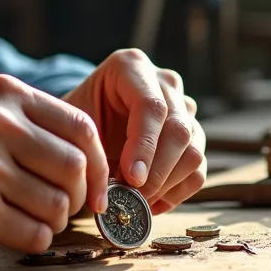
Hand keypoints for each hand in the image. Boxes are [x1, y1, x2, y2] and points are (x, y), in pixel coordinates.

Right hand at [0, 75, 109, 253]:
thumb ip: (21, 120)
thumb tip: (82, 152)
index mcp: (3, 95)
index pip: (82, 127)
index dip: (99, 162)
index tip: (95, 186)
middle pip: (77, 168)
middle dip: (77, 197)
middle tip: (60, 208)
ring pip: (59, 205)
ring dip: (51, 221)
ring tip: (25, 218)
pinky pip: (34, 235)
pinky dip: (31, 240)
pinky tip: (8, 232)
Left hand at [62, 49, 205, 214]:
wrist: (84, 121)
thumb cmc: (75, 121)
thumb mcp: (74, 126)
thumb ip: (90, 151)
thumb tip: (109, 195)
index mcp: (131, 66)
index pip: (151, 106)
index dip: (144, 145)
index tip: (131, 178)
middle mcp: (164, 82)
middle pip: (178, 129)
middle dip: (156, 171)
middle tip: (133, 197)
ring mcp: (183, 108)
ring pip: (193, 150)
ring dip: (167, 184)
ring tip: (137, 201)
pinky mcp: (193, 135)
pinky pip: (197, 170)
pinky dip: (176, 193)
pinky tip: (150, 203)